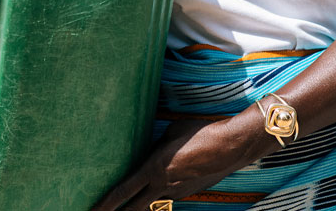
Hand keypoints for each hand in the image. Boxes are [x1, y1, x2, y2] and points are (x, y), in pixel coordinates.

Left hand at [92, 118, 269, 210]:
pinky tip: (171, 175)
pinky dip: (163, 189)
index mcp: (153, 169)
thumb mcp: (170, 132)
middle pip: (134, 208)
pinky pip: (170, 193)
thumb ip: (155, 146)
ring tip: (138, 195)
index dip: (104, 204)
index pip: (122, 192)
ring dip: (144, 199)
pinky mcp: (189, 192)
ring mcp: (177, 192)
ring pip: (154, 200)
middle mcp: (163, 186)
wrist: (231, 146)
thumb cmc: (199, 132)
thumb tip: (151, 153)